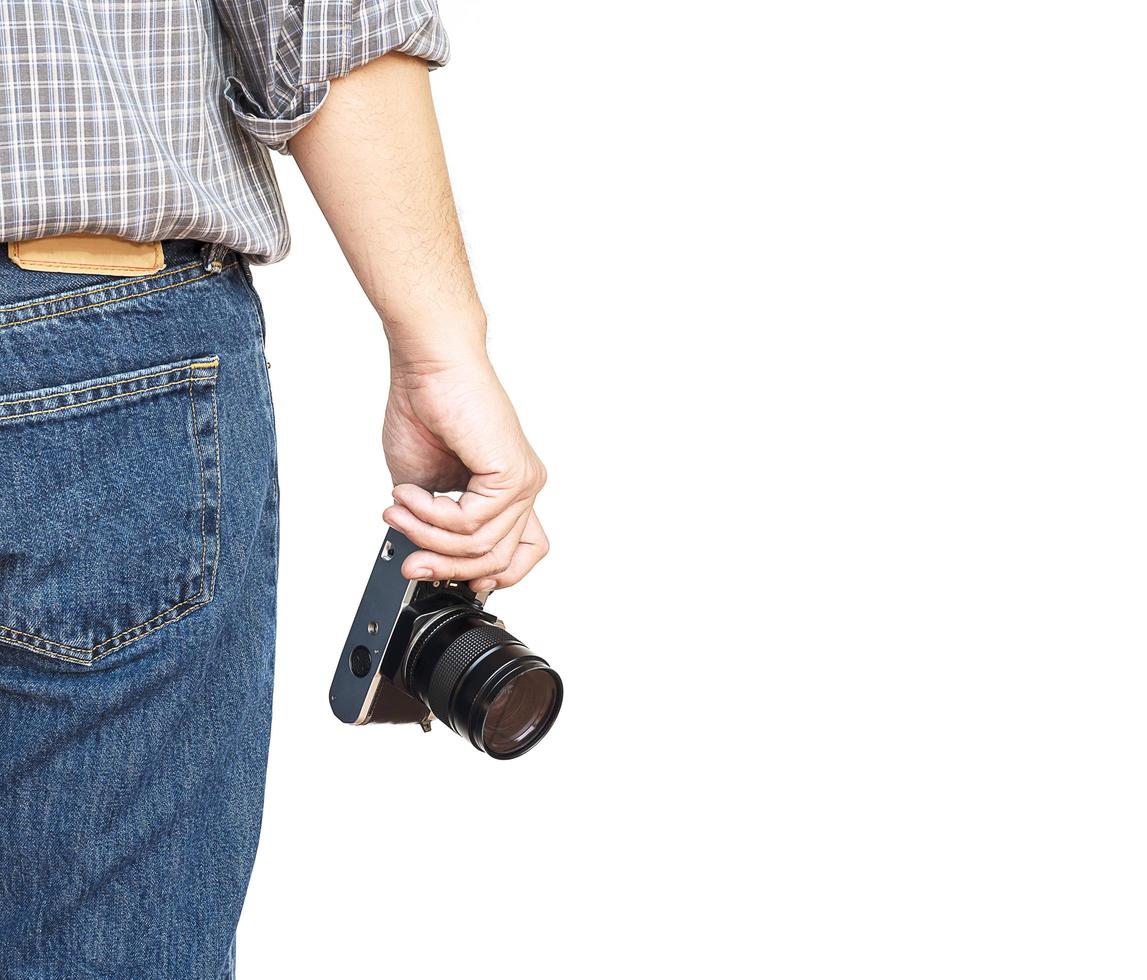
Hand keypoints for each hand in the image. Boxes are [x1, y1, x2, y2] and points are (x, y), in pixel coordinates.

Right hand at [381, 352, 548, 591]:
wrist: (429, 366)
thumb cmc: (425, 409)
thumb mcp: (425, 487)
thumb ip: (433, 525)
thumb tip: (423, 559)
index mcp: (506, 492)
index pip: (519, 554)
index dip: (487, 577)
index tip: (447, 577)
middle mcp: (521, 488)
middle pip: (496, 561)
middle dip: (444, 567)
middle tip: (409, 559)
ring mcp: (522, 482)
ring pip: (480, 547)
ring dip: (427, 535)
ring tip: (400, 509)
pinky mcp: (512, 473)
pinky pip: (471, 522)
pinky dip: (432, 515)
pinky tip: (411, 494)